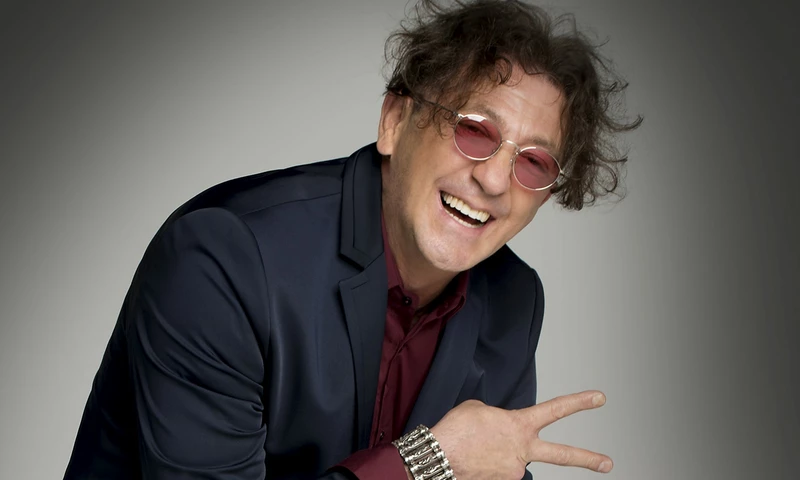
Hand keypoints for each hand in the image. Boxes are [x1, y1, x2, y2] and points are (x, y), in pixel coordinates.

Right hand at [429, 391, 611, 479]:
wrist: (439, 458)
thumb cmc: (456, 432)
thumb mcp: (479, 409)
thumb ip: (498, 418)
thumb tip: (500, 431)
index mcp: (519, 425)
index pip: (555, 409)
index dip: (579, 403)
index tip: (598, 399)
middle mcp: (523, 450)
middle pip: (562, 455)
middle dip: (587, 459)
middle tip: (607, 463)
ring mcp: (514, 471)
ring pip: (514, 462)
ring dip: (499, 456)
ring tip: (477, 451)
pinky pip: (500, 471)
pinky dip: (489, 466)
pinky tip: (475, 461)